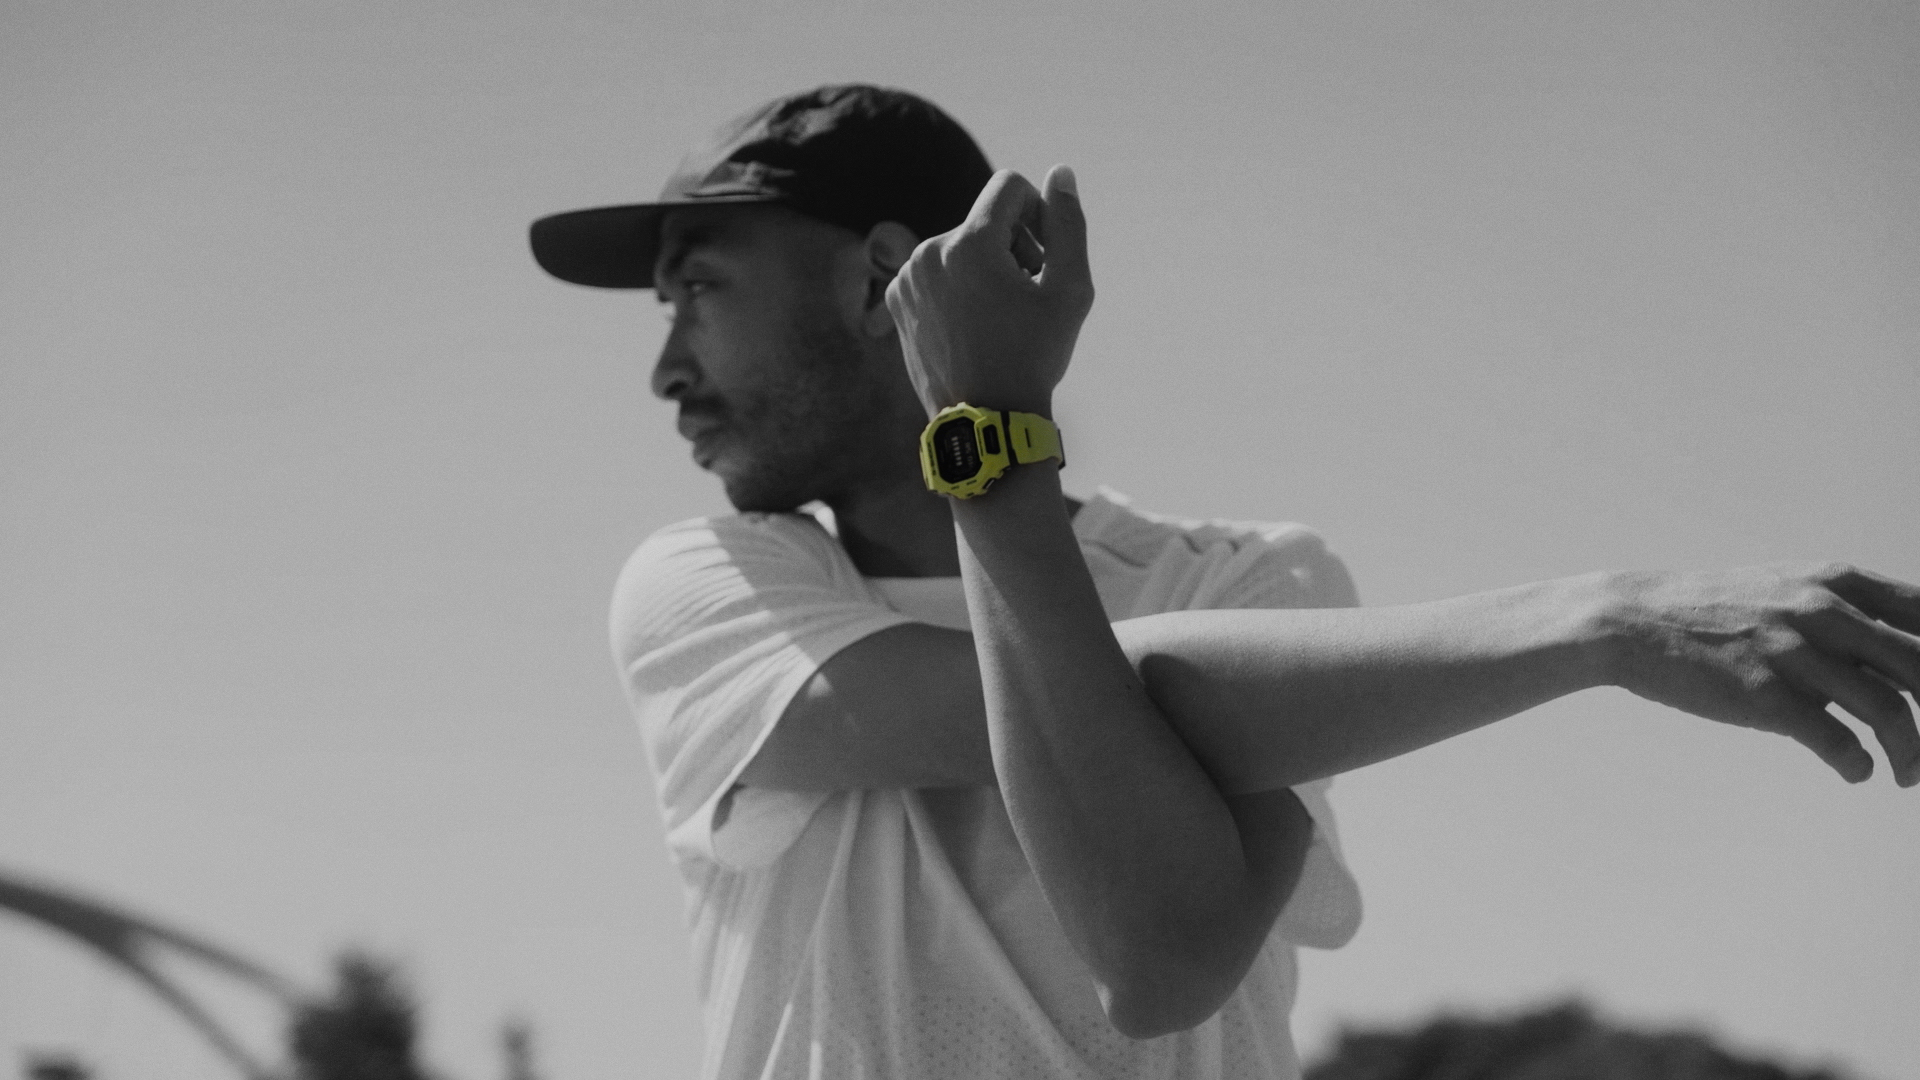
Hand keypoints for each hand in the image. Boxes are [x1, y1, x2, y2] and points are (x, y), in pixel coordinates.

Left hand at [885, 166, 1093, 416]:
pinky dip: (959, 287)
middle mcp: (930, 252)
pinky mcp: (898, 300)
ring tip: (1001, 315)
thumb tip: (1059, 172)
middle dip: (1014, 246)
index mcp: (970, 243)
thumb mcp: (1070, 289)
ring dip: (986, 267)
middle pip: (985, 219)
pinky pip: (936, 270)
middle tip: (1027, 296)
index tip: (1044, 258)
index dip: (1037, 214)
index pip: (1009, 186)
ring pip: (960, 245)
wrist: (986, 421)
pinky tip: (974, 326)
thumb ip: (1068, 223)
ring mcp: (907, 277)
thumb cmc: (1034, 356)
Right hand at [1597, 563, 1919, 784]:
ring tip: (1907, 773)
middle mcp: (1824, 612)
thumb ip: (1845, 617)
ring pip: (1891, 710)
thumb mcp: (1787, 590)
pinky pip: (1836, 742)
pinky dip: (1857, 765)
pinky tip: (1857, 771)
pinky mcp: (1765, 697)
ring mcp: (1794, 654)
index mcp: (1836, 582)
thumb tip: (1899, 661)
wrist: (1634, 621)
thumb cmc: (1713, 610)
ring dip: (1911, 752)